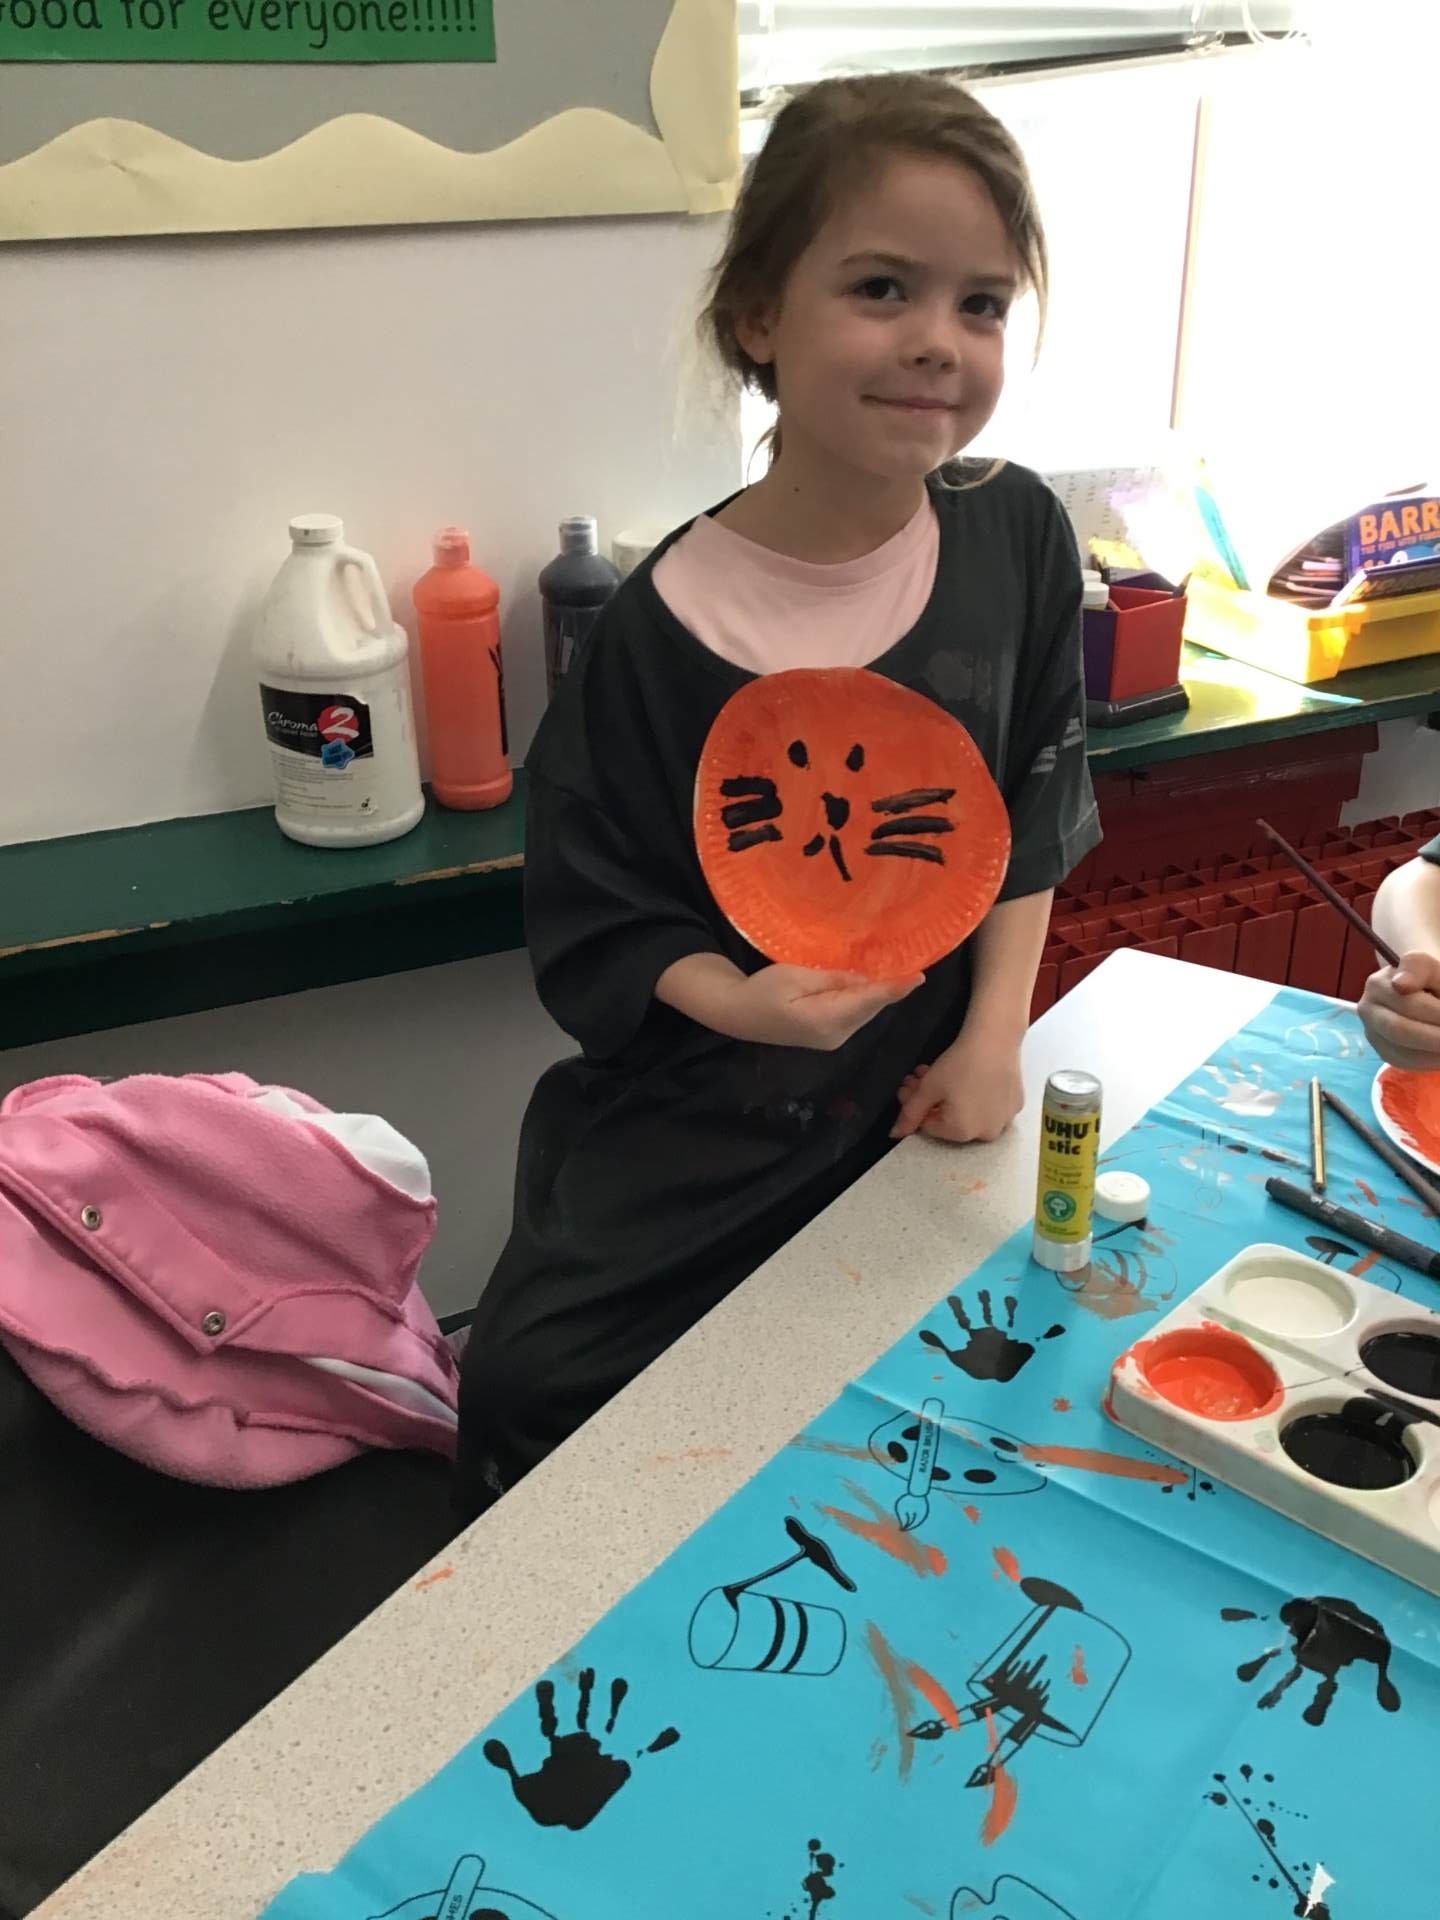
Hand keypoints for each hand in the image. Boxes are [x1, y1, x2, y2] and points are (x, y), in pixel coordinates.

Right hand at [730, 964, 923, 1050]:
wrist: (736, 1014)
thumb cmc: (760, 991)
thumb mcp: (795, 975)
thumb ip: (832, 979)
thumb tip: (865, 978)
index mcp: (825, 1020)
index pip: (867, 1001)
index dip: (894, 988)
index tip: (918, 977)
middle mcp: (835, 1035)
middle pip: (870, 1008)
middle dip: (890, 989)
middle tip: (912, 965)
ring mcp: (833, 1039)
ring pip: (864, 1012)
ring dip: (878, 994)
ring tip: (898, 971)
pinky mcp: (828, 1036)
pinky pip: (854, 1015)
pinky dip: (864, 1000)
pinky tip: (872, 984)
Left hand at [892, 1027, 1023, 1142]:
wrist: (996, 1038)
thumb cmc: (959, 1064)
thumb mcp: (929, 1088)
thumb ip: (910, 1114)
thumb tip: (894, 1134)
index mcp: (963, 1133)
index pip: (929, 1125)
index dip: (915, 1104)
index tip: (908, 1086)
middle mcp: (987, 1133)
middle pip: (949, 1118)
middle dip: (930, 1098)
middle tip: (919, 1076)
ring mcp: (1005, 1119)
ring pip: (969, 1111)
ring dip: (950, 1095)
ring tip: (939, 1072)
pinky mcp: (1016, 1103)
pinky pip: (989, 1105)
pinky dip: (975, 1094)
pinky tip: (969, 1075)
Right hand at [1359, 951, 1439, 1071]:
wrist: (1420, 989)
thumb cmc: (1429, 978)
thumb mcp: (1430, 967)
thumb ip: (1418, 968)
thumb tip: (1401, 985)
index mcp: (1377, 985)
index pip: (1408, 1004)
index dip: (1436, 1013)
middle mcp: (1367, 1010)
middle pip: (1400, 1030)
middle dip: (1435, 1036)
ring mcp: (1372, 1033)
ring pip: (1402, 1051)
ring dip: (1434, 1051)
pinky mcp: (1383, 1051)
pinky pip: (1405, 1062)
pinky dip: (1430, 1060)